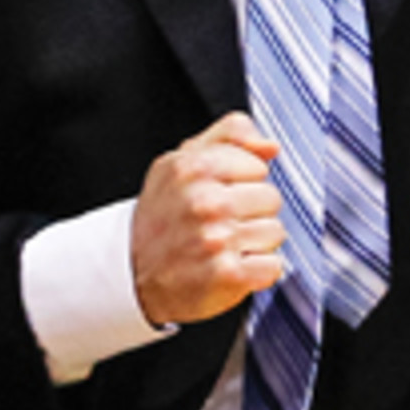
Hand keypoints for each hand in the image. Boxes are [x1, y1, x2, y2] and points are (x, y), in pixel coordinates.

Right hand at [131, 111, 284, 326]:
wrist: (133, 273)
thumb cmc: (165, 213)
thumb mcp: (183, 159)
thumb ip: (230, 134)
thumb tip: (271, 146)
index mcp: (195, 166)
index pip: (258, 166)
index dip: (243, 181)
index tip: (221, 193)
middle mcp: (205, 201)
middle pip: (271, 198)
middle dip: (252, 211)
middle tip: (221, 222)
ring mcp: (216, 239)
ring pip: (275, 231)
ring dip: (255, 242)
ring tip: (224, 245)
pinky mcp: (227, 275)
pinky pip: (273, 266)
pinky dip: (258, 271)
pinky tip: (231, 266)